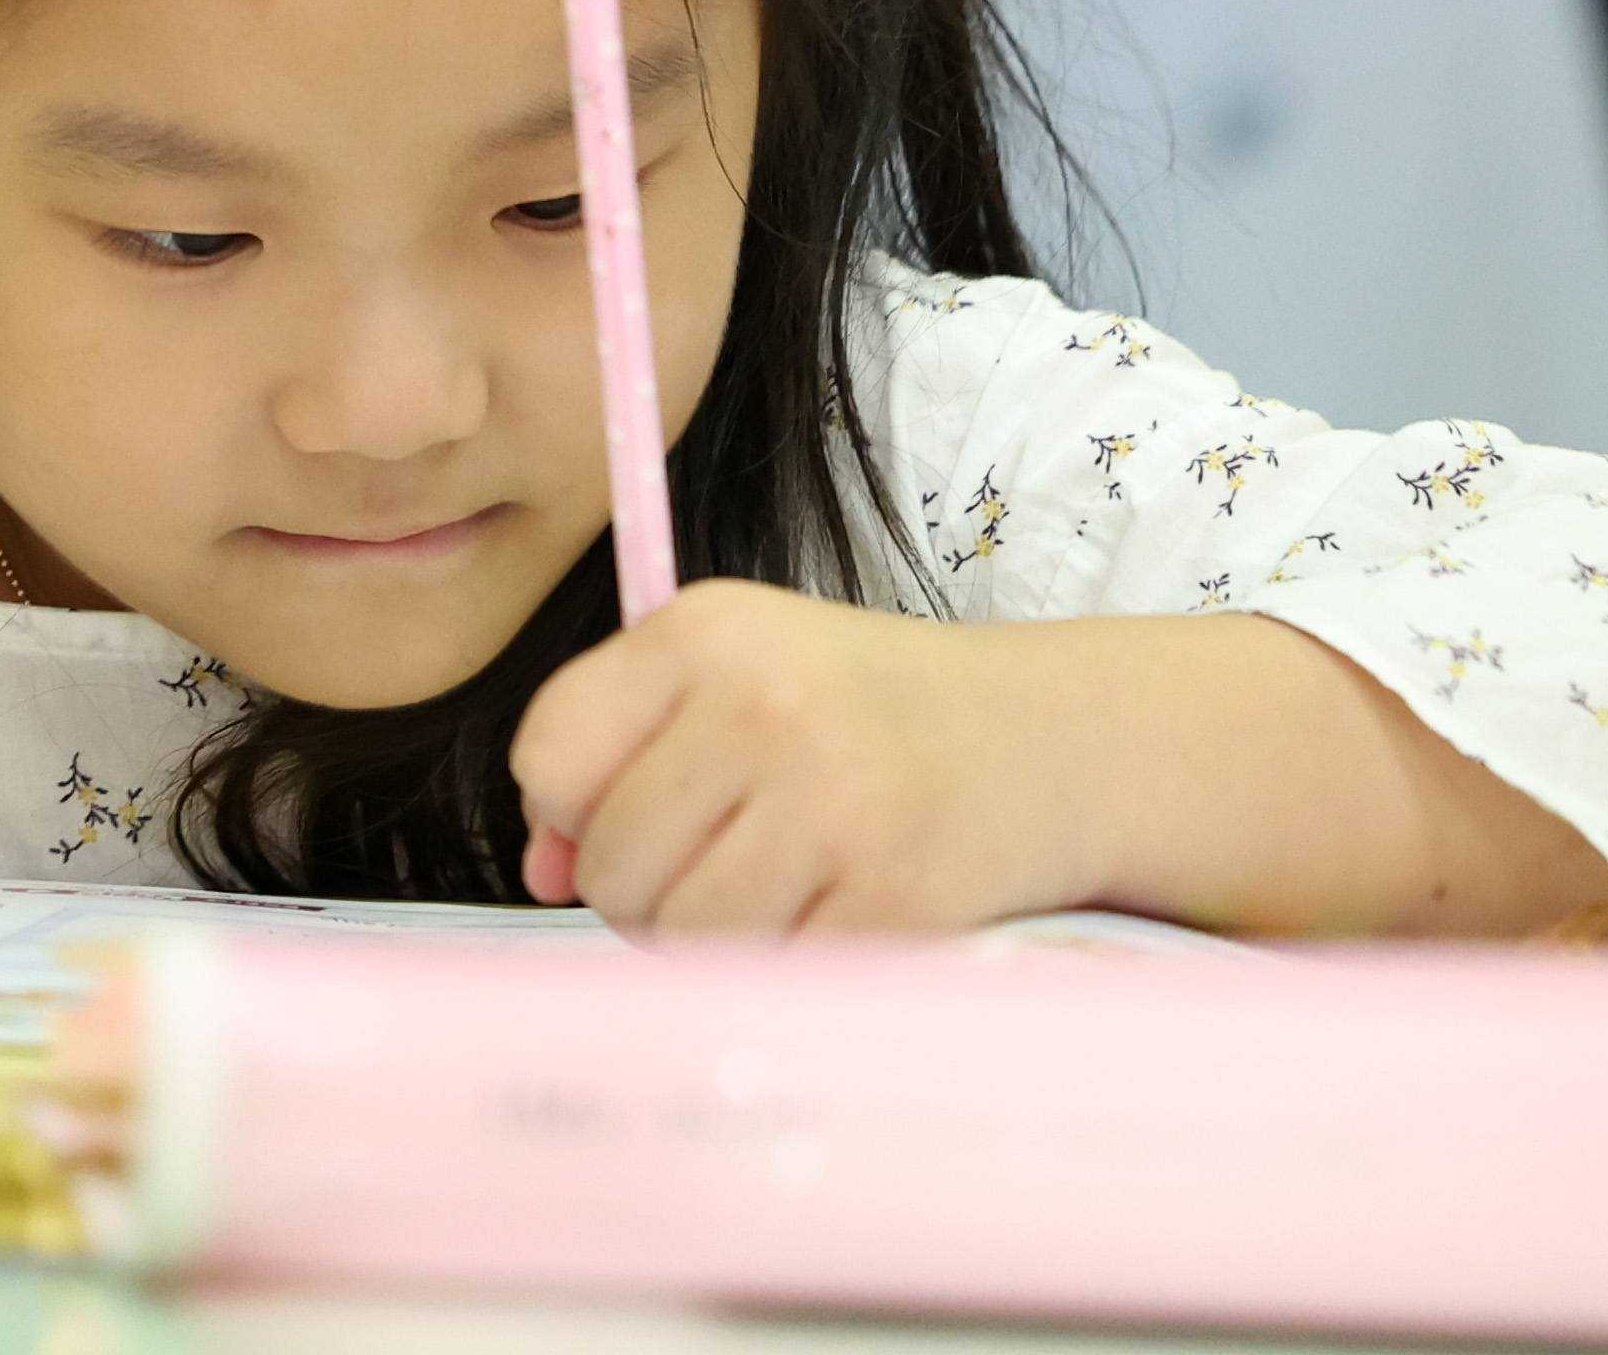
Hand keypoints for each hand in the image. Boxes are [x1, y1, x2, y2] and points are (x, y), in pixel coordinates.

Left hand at [511, 585, 1607, 942]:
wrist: (1063, 740)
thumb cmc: (874, 718)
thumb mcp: (740, 683)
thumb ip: (622, 754)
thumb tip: (544, 871)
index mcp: (703, 630)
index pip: (548, 756)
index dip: (575, 813)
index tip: (632, 816)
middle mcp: (764, 701)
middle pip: (612, 862)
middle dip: (654, 888)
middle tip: (741, 861)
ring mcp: (837, 798)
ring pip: (683, 934)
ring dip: (721, 942)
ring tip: (794, 889)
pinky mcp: (901, 893)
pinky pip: (779, 977)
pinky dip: (801, 973)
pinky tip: (849, 918)